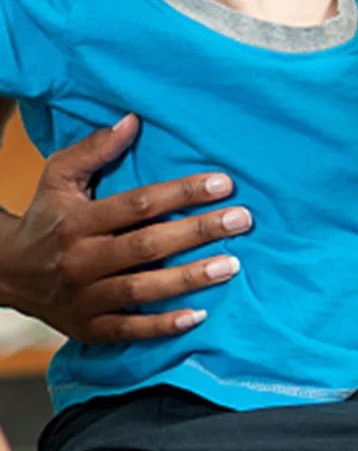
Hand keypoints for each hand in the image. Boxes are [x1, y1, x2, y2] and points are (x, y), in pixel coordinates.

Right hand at [0, 114, 249, 342]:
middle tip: (241, 220)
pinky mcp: (88, 328)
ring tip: (232, 265)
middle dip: (197, 232)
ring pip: (142, 290)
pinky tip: (198, 317)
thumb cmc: (48, 218)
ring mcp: (84, 298)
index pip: (138, 204)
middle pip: (146, 246)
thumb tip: (132, 120)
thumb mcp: (59, 178)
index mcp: (78, 221)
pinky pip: (128, 330)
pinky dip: (162, 327)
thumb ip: (94, 150)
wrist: (6, 273)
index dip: (182, 193)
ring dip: (189, 279)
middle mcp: (81, 261)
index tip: (224, 184)